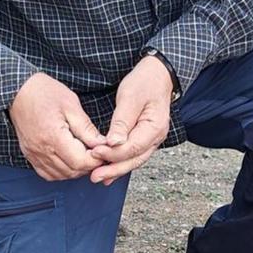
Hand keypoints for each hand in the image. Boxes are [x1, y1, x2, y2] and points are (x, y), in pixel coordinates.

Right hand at [9, 72, 108, 180]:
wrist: (18, 91)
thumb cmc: (45, 93)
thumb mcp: (71, 105)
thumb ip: (87, 129)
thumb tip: (103, 144)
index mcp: (53, 136)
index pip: (80, 161)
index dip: (96, 159)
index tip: (103, 150)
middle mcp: (42, 150)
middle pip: (72, 171)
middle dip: (88, 165)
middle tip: (96, 152)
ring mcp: (34, 154)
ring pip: (62, 175)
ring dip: (76, 169)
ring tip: (84, 154)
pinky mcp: (30, 155)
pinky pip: (48, 174)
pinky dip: (62, 171)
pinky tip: (68, 160)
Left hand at [90, 54, 174, 185]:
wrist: (158, 75)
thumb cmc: (145, 82)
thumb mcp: (130, 97)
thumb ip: (122, 122)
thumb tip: (114, 143)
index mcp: (154, 128)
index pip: (132, 147)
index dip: (113, 153)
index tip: (95, 152)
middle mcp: (156, 138)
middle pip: (134, 160)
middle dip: (113, 170)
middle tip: (94, 176)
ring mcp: (152, 140)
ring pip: (134, 161)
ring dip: (116, 170)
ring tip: (98, 177)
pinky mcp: (144, 139)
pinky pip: (133, 156)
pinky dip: (120, 164)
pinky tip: (109, 172)